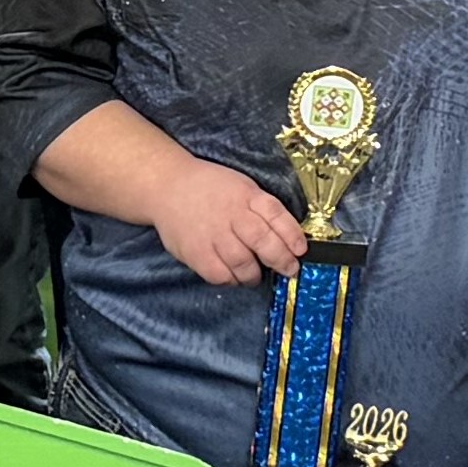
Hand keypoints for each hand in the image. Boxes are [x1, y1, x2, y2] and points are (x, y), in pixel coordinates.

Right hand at [151, 158, 305, 288]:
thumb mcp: (241, 187)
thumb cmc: (210, 189)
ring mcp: (212, 234)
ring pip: (243, 263)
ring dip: (255, 274)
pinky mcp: (196, 252)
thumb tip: (288, 237)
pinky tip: (232, 276)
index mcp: (246, 195)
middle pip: (262, 241)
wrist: (167, 187)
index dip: (292, 235)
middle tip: (289, 270)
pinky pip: (220, 274)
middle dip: (280, 259)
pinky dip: (231, 280)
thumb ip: (261, 209)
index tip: (301, 250)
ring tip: (256, 275)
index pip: (275, 215)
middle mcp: (231, 214)